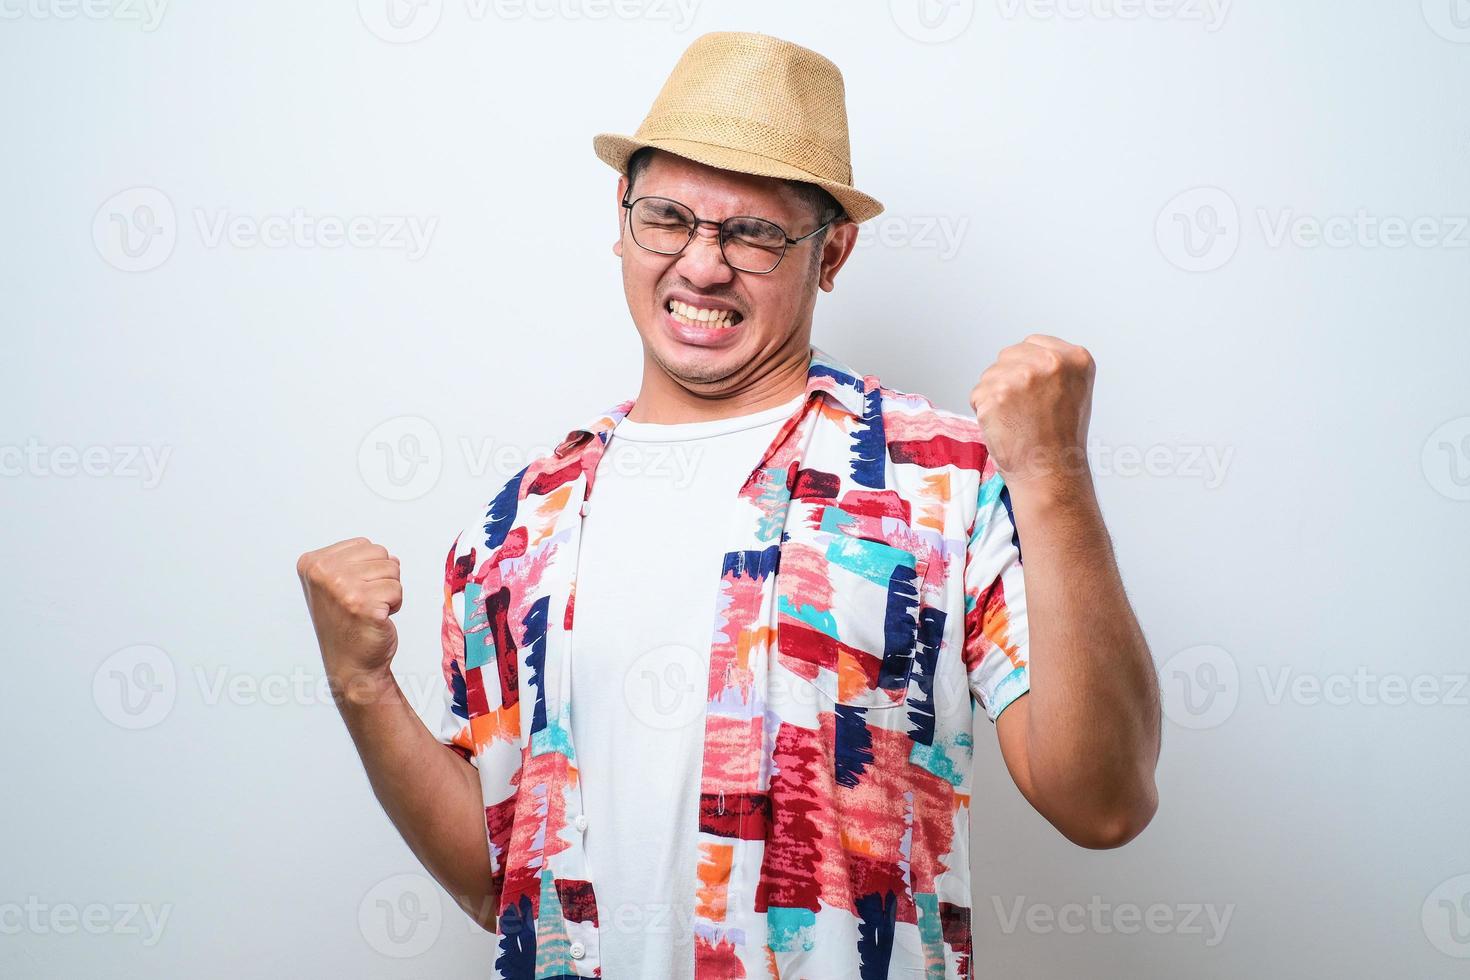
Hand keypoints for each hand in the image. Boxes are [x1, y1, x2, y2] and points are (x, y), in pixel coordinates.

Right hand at [296, 537, 402, 698]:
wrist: (351, 664)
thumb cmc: (346, 624)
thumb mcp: (336, 583)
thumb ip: (356, 561)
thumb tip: (391, 557)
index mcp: (312, 563)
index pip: (363, 543)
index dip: (367, 567)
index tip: (350, 590)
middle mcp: (323, 573)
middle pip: (380, 553)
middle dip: (381, 577)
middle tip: (363, 601)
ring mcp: (341, 588)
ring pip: (393, 569)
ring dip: (389, 591)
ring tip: (370, 609)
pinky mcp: (363, 604)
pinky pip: (398, 589)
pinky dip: (395, 604)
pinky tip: (377, 618)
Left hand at [969, 334, 1095, 492]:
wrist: (1050, 472)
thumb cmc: (1060, 439)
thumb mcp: (1074, 389)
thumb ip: (1053, 366)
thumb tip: (1023, 355)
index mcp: (1075, 358)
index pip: (1032, 343)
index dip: (1027, 368)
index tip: (1035, 392)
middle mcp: (1049, 362)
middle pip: (1008, 356)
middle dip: (1009, 380)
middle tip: (1026, 410)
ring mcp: (1021, 377)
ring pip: (990, 375)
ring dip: (995, 395)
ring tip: (1017, 419)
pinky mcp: (995, 394)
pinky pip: (977, 394)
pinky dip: (983, 411)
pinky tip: (1004, 426)